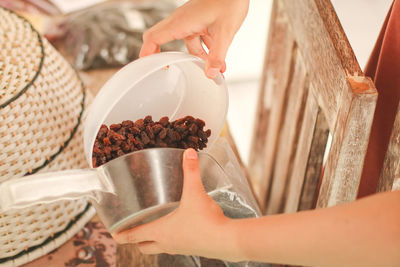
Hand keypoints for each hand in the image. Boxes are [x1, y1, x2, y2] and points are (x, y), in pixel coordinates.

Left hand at [113, 148, 240, 260]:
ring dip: (151, 240)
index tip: (112, 232)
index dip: (119, 234)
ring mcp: (178, 248)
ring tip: (151, 226)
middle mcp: (166, 243)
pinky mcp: (190, 249)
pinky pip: (173, 246)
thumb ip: (191, 171)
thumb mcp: (195, 193)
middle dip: (134, 239)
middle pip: (142, 245)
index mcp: (161, 231)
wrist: (226, 241)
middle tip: (130, 228)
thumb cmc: (206, 221)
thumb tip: (189, 153)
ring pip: (157, 247)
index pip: (132, 236)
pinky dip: (168, 239)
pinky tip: (177, 228)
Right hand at [139, 0, 249, 78]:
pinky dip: (206, 50)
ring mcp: (190, 20)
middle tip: (168, 71)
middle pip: (162, 39)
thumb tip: (211, 74)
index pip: (153, 38)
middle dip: (166, 57)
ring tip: (212, 70)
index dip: (147, 53)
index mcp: (181, 22)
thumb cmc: (229, 2)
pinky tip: (219, 60)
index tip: (148, 67)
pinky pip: (197, 38)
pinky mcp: (199, 20)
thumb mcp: (225, 32)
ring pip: (187, 43)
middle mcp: (181, 21)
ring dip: (197, 57)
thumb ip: (217, 56)